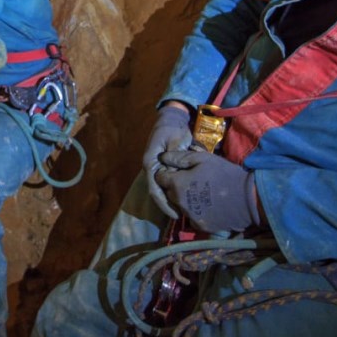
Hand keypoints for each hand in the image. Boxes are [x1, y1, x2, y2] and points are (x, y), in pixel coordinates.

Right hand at [143, 104, 192, 218]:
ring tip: (185, 211)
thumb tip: (176, 175)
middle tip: (183, 216)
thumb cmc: (173, 129)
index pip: (154, 188)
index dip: (164, 203)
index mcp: (151, 162)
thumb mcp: (176, 141)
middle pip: (157, 192)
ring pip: (162, 189)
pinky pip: (167, 183)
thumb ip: (176, 158)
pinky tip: (185, 198)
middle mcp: (151, 168)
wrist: (170, 120)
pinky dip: (174, 192)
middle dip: (168, 205)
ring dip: (171, 200)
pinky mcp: (163, 168)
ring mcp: (156, 168)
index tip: (175, 213)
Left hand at [157, 149, 261, 233]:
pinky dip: (196, 210)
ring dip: (185, 199)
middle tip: (192, 180)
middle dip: (176, 186)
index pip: (159, 178)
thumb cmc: (224, 174)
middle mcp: (179, 203)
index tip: (178, 170)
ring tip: (202, 191)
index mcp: (177, 185)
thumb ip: (179, 158)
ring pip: (180, 205)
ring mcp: (189, 216)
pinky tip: (208, 204)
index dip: (167, 172)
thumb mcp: (203, 159)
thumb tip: (162, 157)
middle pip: (169, 193)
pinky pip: (191, 216)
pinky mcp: (200, 226)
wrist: (248, 199)